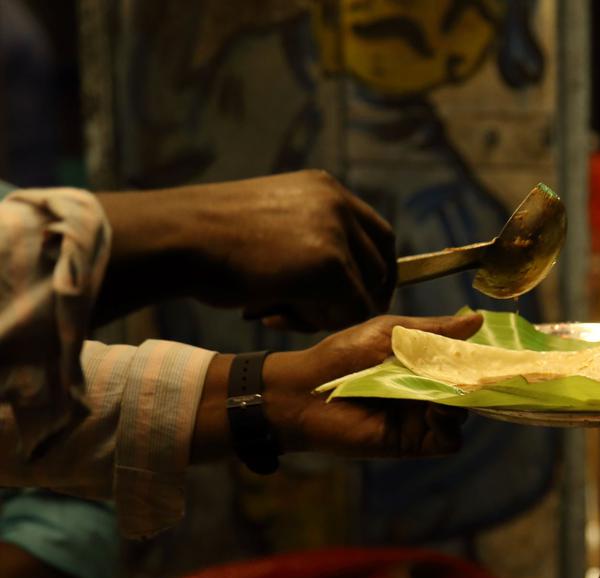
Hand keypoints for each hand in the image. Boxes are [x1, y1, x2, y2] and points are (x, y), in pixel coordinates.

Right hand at [97, 170, 395, 330]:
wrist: (177, 238)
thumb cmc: (211, 241)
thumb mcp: (272, 225)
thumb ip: (311, 241)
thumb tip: (348, 286)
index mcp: (326, 190)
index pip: (378, 237)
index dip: (374, 274)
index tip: (357, 300)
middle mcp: (338, 204)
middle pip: (380, 267)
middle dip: (351, 301)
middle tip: (304, 316)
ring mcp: (336, 233)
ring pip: (364, 294)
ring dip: (326, 315)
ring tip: (275, 311)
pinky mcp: (329, 266)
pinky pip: (350, 313)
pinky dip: (314, 324)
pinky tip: (270, 315)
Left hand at [261, 313, 482, 457]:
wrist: (304, 391)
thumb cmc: (341, 356)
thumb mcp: (391, 332)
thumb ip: (434, 331)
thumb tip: (478, 320)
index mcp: (423, 366)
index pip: (464, 366)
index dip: (481, 362)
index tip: (499, 354)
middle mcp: (426, 393)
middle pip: (469, 392)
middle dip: (478, 382)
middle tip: (485, 372)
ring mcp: (421, 419)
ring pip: (462, 415)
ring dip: (462, 402)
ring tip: (449, 388)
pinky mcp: (412, 443)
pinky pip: (448, 440)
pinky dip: (450, 425)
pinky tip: (436, 408)